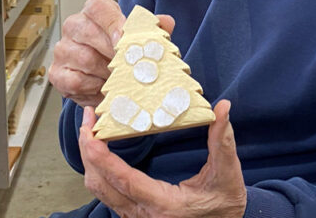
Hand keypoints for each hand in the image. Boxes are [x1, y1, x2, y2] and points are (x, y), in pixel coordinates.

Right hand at [50, 0, 174, 107]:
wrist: (108, 79)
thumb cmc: (122, 54)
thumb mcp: (140, 40)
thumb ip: (153, 30)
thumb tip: (166, 21)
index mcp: (94, 12)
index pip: (98, 8)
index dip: (111, 22)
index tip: (124, 38)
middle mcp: (74, 26)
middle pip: (87, 32)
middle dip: (111, 52)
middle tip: (128, 66)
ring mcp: (63, 49)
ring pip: (83, 58)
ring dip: (105, 72)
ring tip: (120, 80)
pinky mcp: (57, 73)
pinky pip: (74, 81)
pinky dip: (93, 88)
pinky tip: (104, 89)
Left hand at [78, 100, 245, 217]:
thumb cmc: (225, 203)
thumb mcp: (228, 174)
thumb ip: (223, 141)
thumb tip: (223, 108)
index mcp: (163, 205)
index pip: (123, 180)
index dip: (102, 157)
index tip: (91, 133)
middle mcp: (142, 215)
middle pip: (100, 184)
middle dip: (87, 151)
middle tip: (88, 120)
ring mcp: (135, 217)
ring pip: (98, 189)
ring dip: (91, 159)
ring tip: (91, 129)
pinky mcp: (133, 213)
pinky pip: (106, 192)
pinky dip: (98, 168)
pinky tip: (101, 148)